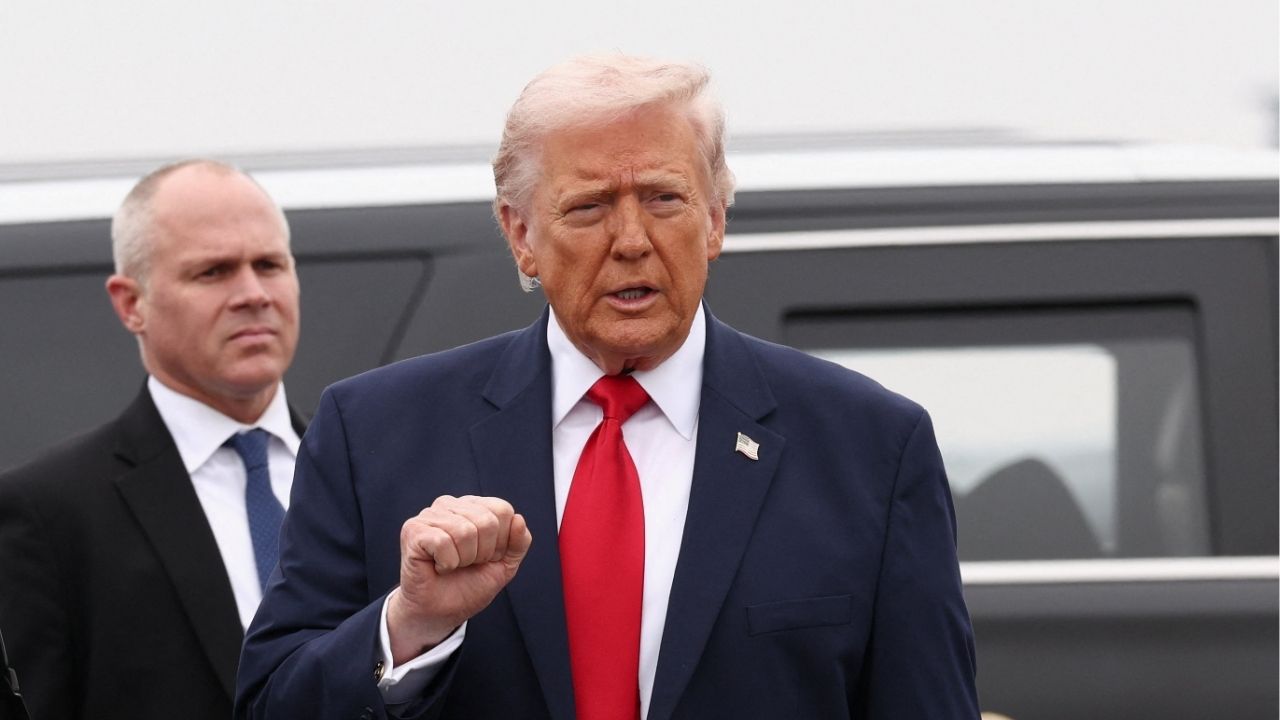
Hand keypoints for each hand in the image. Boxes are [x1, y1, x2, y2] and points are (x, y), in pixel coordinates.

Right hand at [387, 495, 531, 663]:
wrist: (441, 613)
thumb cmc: (469, 585)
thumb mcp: (505, 565)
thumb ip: (519, 542)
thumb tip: (518, 519)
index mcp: (473, 506)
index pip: (503, 510)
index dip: (501, 543)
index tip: (486, 557)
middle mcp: (450, 504)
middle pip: (487, 521)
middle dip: (483, 553)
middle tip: (466, 564)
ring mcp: (429, 515)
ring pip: (464, 532)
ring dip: (464, 559)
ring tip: (452, 565)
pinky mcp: (413, 530)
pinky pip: (442, 542)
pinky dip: (447, 563)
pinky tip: (438, 567)